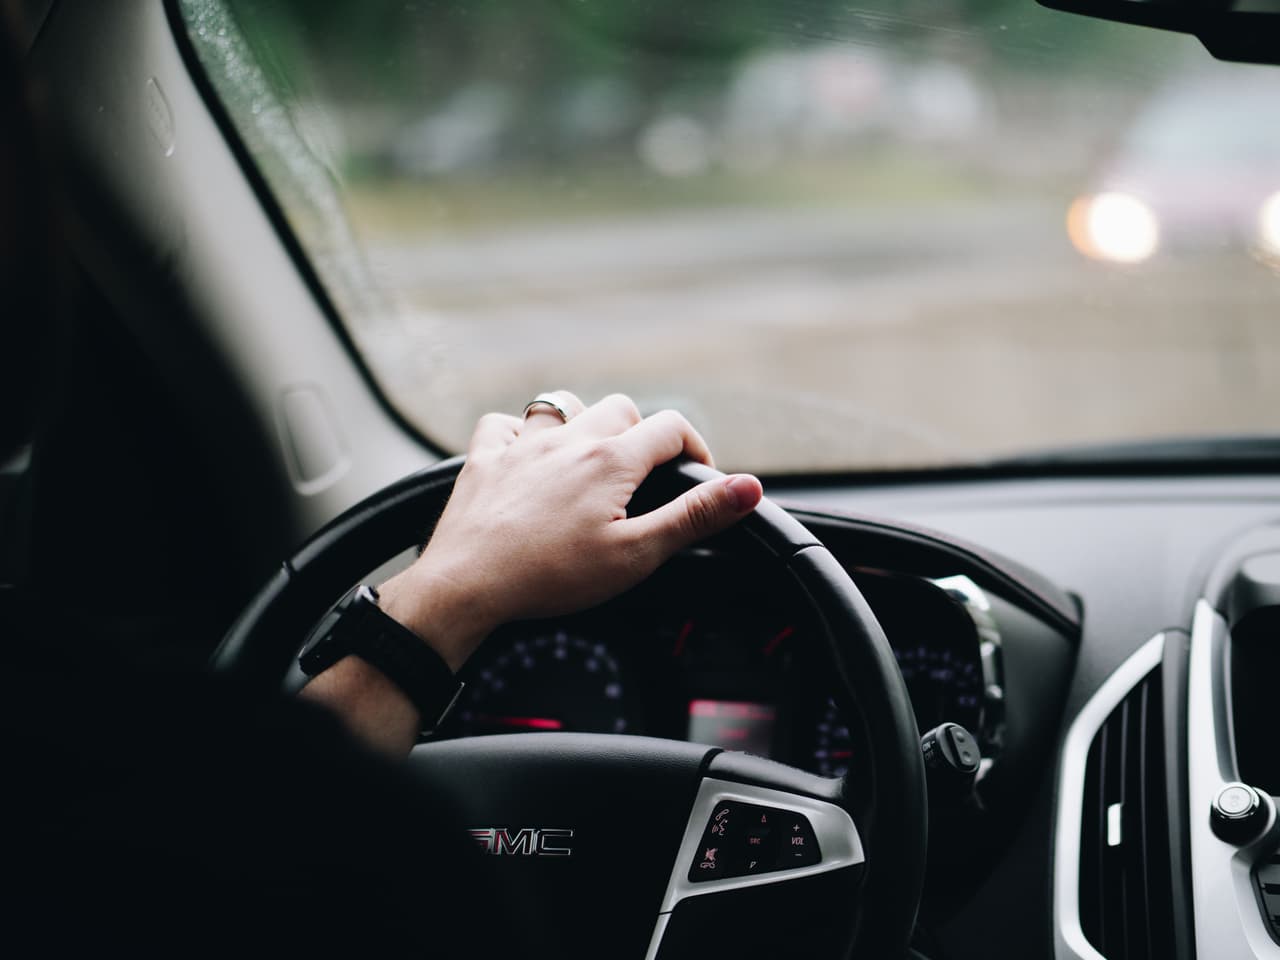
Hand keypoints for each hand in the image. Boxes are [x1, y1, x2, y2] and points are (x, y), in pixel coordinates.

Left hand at [378, 391, 762, 669]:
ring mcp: (521, 446)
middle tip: (646, 475)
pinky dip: (519, 432)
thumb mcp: (636, 555)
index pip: (670, 428)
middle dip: (642, 433)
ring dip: (583, 423)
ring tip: (590, 457)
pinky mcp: (483, 460)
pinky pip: (502, 424)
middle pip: (621, 409)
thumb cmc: (550, 577)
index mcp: (611, 461)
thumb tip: (748, 488)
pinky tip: (526, 454)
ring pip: (562, 406)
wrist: (467, 585)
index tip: (698, 477)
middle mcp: (568, 440)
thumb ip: (693, 517)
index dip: (694, 449)